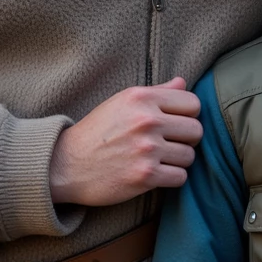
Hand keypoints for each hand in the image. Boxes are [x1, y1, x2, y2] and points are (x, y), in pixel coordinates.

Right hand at [49, 78, 202, 206]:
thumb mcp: (122, 102)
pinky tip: (155, 174)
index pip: (193, 104)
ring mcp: (146, 149)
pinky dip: (171, 178)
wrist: (66, 165)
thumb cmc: (97, 132)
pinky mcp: (145, 176)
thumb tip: (183, 83)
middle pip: (196, 130)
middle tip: (168, 144)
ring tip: (159, 159)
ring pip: (190, 156)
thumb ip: (156, 92)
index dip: (187, 115)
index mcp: (142, 98)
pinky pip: (180, 177)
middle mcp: (146, 120)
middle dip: (186, 140)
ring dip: (178, 161)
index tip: (174, 124)